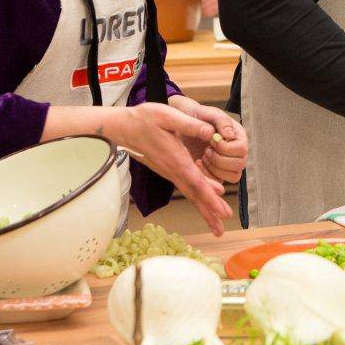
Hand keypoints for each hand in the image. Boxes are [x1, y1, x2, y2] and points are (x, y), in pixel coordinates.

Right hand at [107, 102, 231, 235]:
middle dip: (209, 211)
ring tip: (217, 223)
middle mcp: (173, 170)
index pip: (196, 181)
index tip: (220, 210)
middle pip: (194, 194)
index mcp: (176, 159)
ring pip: (190, 193)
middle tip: (221, 228)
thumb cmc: (144, 119)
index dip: (210, 196)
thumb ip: (189, 124)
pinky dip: (197, 197)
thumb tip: (211, 132)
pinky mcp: (169, 170)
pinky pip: (185, 187)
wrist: (124, 128)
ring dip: (204, 209)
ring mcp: (170, 172)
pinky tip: (205, 201)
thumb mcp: (167, 116)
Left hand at [167, 95, 247, 182]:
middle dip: (219, 159)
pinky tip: (198, 162)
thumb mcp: (208, 113)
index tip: (211, 140)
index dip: (225, 148)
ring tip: (203, 156)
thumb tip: (229, 135)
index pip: (242, 149)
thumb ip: (221, 120)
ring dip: (215, 168)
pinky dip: (207, 175)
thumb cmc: (196, 115)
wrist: (180, 123)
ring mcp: (227, 163)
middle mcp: (236, 151)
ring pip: (233, 176)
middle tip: (206, 149)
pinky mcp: (217, 173)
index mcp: (238, 136)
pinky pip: (219, 182)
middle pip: (239, 165)